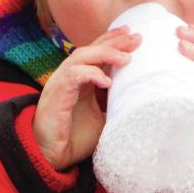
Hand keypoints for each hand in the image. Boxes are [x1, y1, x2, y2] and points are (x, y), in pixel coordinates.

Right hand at [33, 25, 140, 170]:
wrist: (52, 157)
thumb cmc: (74, 138)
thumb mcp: (102, 118)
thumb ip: (115, 103)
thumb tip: (140, 98)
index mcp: (80, 80)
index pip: (96, 52)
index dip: (113, 40)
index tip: (133, 35)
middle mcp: (70, 76)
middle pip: (91, 49)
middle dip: (114, 41)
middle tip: (135, 38)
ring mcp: (61, 83)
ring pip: (81, 56)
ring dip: (104, 54)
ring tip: (125, 58)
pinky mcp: (56, 94)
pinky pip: (73, 75)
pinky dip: (90, 74)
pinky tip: (106, 81)